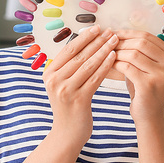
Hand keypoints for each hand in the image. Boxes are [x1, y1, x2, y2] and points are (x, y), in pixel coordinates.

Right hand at [42, 24, 118, 147]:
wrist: (66, 134)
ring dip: (103, 50)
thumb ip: (68, 67)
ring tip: (115, 41)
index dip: (84, 37)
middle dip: (97, 41)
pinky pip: (95, 78)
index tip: (97, 28)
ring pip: (88, 64)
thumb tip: (85, 43)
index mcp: (48, 73)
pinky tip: (114, 58)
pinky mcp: (78, 99)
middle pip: (79, 55)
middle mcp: (54, 80)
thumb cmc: (68, 107)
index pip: (68, 49)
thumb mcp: (62, 85)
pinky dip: (105, 66)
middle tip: (110, 31)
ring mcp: (65, 90)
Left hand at [111, 30, 163, 123]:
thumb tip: (115, 32)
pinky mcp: (150, 84)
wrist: (149, 115)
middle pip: (141, 43)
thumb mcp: (145, 66)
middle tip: (106, 43)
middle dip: (121, 42)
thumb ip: (138, 49)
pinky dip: (115, 64)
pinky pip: (127, 67)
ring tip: (106, 54)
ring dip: (116, 53)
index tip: (113, 33)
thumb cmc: (143, 88)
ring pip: (133, 53)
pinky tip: (108, 65)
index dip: (127, 33)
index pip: (147, 36)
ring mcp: (162, 74)